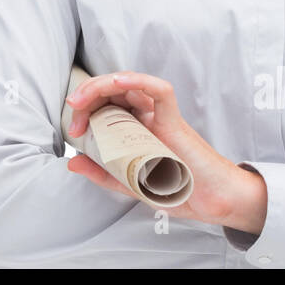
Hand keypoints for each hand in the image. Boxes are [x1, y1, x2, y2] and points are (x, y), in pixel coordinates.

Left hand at [64, 71, 265, 232]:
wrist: (212, 203)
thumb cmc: (177, 190)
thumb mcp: (129, 184)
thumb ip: (102, 173)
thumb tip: (73, 162)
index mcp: (135, 129)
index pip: (107, 104)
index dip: (86, 108)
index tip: (73, 129)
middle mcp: (147, 118)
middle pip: (114, 91)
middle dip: (88, 94)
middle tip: (72, 110)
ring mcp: (161, 117)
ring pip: (131, 84)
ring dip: (102, 85)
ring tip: (82, 99)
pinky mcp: (175, 121)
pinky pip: (160, 91)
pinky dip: (138, 81)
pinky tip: (118, 82)